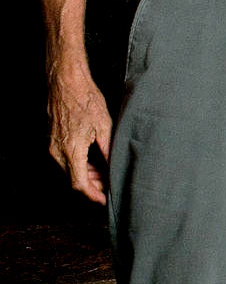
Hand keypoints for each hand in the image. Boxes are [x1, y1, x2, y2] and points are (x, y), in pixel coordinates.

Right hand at [47, 61, 111, 203]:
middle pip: (74, 179)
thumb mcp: (104, 126)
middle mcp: (58, 152)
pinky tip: (95, 162)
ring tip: (106, 174)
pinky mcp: (53, 141)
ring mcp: (53, 147)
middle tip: (110, 186)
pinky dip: (80, 165)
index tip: (105, 200)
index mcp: (71, 150)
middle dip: (93, 186)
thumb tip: (114, 168)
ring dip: (87, 175)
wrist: (66, 83)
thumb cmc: (86, 100)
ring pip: (70, 170)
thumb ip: (107, 150)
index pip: (80, 184)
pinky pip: (66, 160)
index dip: (93, 195)